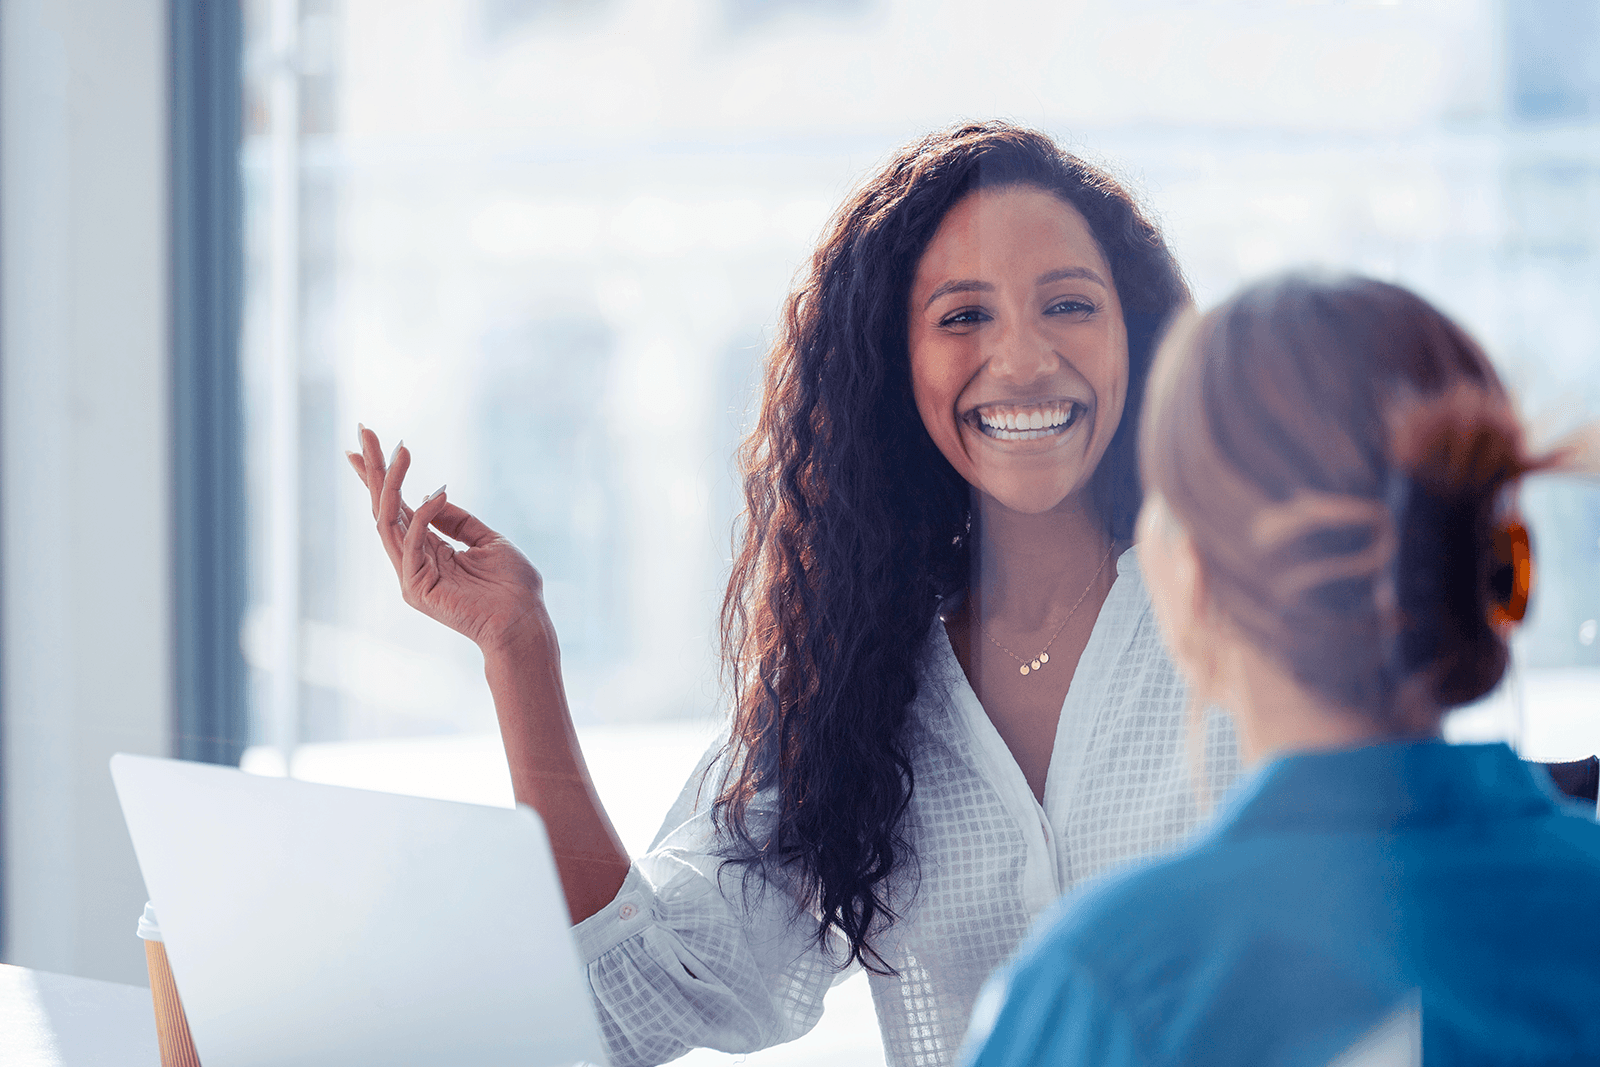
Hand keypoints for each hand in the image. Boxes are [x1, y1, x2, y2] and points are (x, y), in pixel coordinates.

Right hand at [347, 425, 551, 655]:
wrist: (525, 624)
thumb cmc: (514, 588)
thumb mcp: (488, 541)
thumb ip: (459, 521)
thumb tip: (434, 493)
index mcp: (428, 549)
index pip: (397, 507)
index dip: (381, 475)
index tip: (367, 442)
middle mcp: (413, 559)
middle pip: (383, 507)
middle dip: (373, 469)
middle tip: (364, 431)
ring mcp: (411, 574)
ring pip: (387, 521)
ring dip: (390, 483)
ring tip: (398, 451)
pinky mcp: (417, 587)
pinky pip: (412, 542)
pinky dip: (423, 515)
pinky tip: (438, 492)